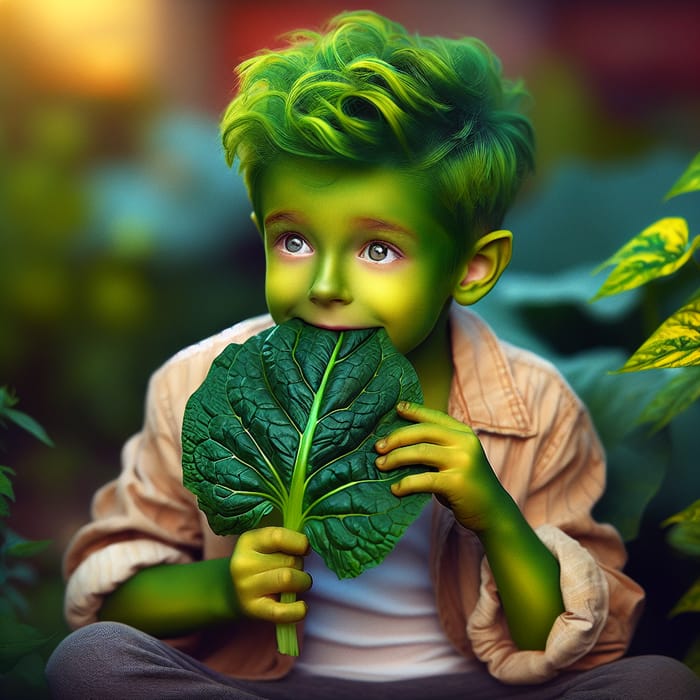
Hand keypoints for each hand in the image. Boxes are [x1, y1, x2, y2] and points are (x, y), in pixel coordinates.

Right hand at [229, 527, 311, 623]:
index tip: (304, 548)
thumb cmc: (260, 563)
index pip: (279, 537)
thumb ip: (286, 540)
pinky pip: (283, 611)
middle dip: (300, 564)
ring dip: (302, 582)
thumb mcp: (265, 544)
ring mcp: (247, 588)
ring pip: (289, 579)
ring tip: (297, 583)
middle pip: (289, 560)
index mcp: (248, 541)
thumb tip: (309, 545)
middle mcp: (244, 564)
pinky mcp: (254, 610)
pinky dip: (298, 610)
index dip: (299, 542)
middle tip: (294, 569)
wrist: (233, 591)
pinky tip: (301, 606)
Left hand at [375, 401, 506, 531]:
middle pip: (423, 432)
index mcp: (464, 433)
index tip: (397, 408)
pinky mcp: (457, 483)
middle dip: (396, 437)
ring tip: (380, 465)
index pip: (434, 417)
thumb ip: (437, 448)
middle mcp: (465, 443)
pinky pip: (423, 479)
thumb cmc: (466, 485)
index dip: (415, 411)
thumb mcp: (456, 459)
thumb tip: (399, 442)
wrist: (493, 511)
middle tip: (378, 447)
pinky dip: (405, 483)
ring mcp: (462, 462)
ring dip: (396, 458)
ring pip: (420, 452)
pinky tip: (395, 488)